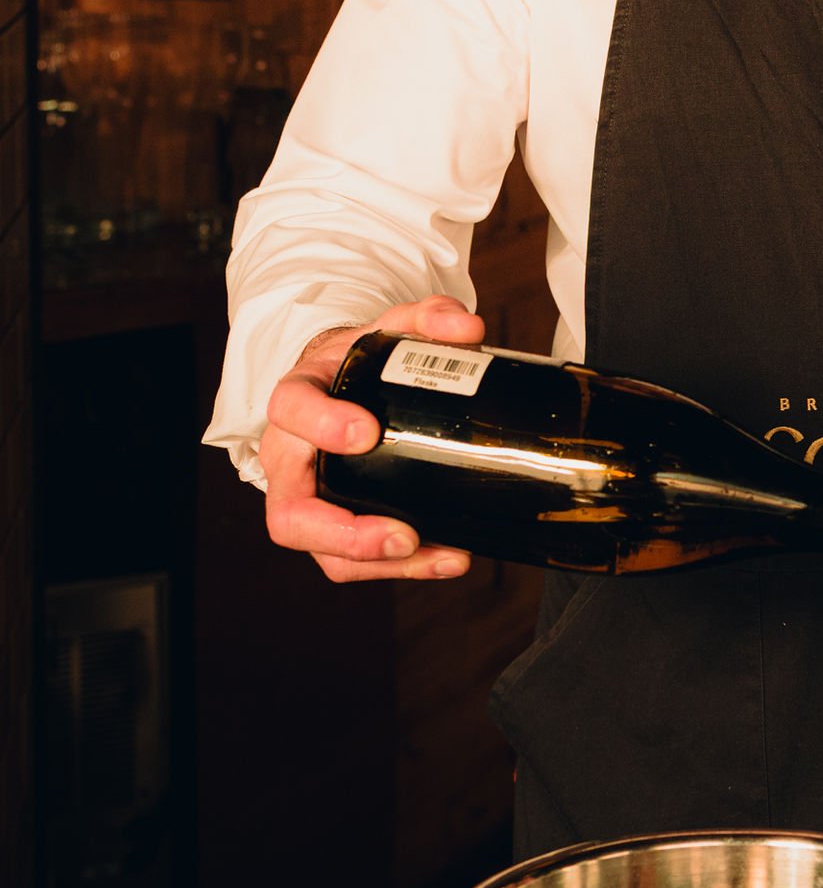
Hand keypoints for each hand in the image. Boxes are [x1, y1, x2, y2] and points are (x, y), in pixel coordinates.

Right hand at [258, 295, 480, 583]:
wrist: (337, 387)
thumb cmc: (356, 365)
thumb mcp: (387, 329)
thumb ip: (426, 319)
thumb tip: (470, 328)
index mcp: (296, 400)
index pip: (291, 410)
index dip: (321, 425)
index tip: (368, 433)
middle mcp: (288, 459)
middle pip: (290, 512)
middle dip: (344, 532)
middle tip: (403, 533)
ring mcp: (304, 499)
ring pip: (321, 550)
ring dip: (377, 564)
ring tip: (437, 554)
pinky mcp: (330, 528)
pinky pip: (349, 561)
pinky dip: (396, 568)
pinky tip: (445, 556)